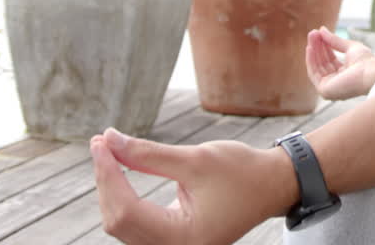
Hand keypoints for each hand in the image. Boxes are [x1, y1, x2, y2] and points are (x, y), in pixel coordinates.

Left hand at [90, 128, 293, 244]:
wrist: (273, 185)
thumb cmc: (241, 172)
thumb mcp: (195, 159)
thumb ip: (148, 154)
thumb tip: (109, 140)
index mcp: (184, 239)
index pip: (127, 210)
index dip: (108, 174)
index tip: (101, 141)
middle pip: (119, 221)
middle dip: (106, 180)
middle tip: (101, 142)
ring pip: (123, 223)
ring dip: (111, 188)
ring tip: (107, 152)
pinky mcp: (174, 239)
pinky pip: (136, 222)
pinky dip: (125, 196)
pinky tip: (119, 171)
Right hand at [305, 26, 374, 99]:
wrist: (369, 73)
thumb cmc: (366, 62)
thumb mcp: (350, 47)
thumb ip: (335, 40)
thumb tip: (322, 30)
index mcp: (346, 75)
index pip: (331, 60)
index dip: (325, 46)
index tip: (319, 33)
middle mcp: (338, 83)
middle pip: (323, 63)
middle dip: (318, 47)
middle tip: (313, 33)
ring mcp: (331, 88)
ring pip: (318, 67)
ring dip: (313, 51)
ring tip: (312, 36)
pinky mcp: (324, 91)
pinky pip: (313, 74)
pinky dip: (310, 60)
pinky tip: (310, 48)